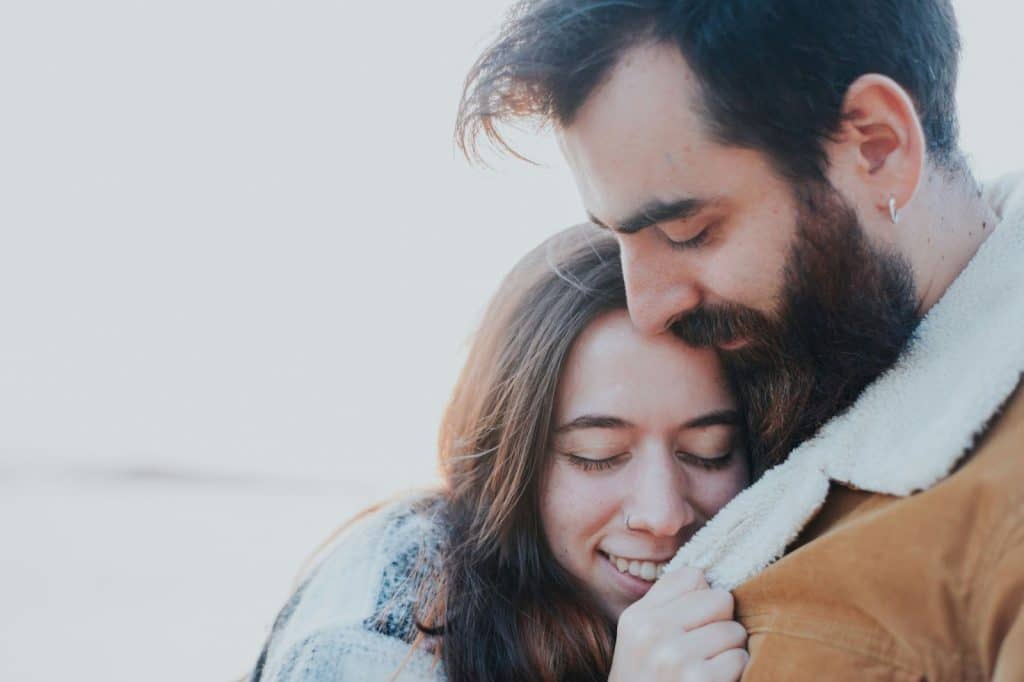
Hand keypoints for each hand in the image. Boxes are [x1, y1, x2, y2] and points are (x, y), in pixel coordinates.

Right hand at [608, 566, 747, 681]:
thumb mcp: (639, 640)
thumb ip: (665, 604)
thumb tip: (706, 576)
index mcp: (637, 617)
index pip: (692, 577)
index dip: (702, 599)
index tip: (694, 623)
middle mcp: (653, 632)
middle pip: (720, 599)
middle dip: (720, 624)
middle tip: (703, 649)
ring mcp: (676, 657)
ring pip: (734, 631)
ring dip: (729, 653)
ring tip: (706, 670)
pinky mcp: (699, 680)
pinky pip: (740, 659)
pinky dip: (734, 674)